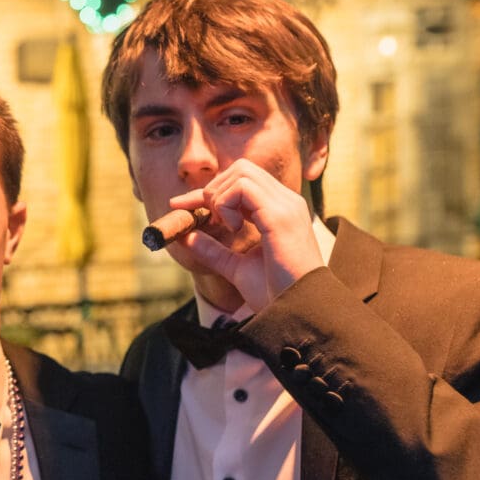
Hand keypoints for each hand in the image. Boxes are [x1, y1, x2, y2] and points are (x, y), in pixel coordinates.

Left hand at [173, 158, 321, 310]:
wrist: (299, 311)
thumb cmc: (276, 293)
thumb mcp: (238, 268)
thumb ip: (214, 251)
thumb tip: (187, 237)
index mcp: (280, 211)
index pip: (241, 182)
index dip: (209, 192)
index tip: (180, 205)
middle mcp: (286, 202)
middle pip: (240, 169)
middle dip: (213, 189)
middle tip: (206, 219)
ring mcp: (285, 205)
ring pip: (241, 172)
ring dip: (219, 196)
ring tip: (224, 226)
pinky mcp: (280, 215)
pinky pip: (243, 188)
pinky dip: (226, 203)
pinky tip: (233, 228)